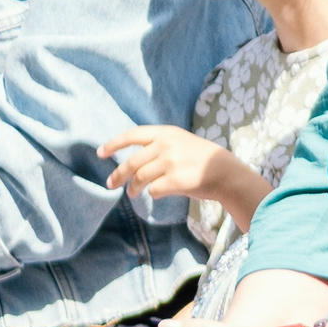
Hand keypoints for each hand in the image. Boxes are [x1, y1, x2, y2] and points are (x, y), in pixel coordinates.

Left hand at [101, 125, 249, 204]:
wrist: (226, 172)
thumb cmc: (202, 159)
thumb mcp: (181, 141)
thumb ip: (159, 145)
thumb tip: (132, 162)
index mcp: (166, 133)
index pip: (132, 135)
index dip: (114, 144)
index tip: (101, 153)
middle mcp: (166, 145)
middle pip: (132, 162)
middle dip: (118, 175)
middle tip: (110, 184)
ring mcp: (171, 162)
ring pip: (139, 178)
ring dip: (133, 188)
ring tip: (133, 193)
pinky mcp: (176, 180)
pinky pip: (154, 190)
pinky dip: (153, 194)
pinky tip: (159, 193)